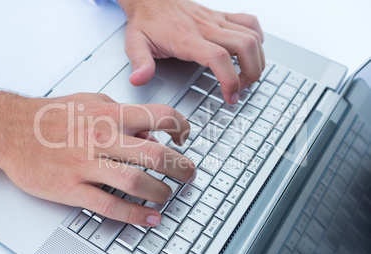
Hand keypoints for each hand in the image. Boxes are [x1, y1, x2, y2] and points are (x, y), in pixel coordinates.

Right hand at [0, 88, 195, 225]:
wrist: (12, 130)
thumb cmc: (53, 116)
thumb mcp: (93, 101)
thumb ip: (124, 115)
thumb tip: (149, 136)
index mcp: (109, 114)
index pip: (160, 115)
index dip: (181, 127)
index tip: (184, 137)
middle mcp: (102, 138)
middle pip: (156, 155)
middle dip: (181, 167)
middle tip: (189, 174)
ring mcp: (87, 165)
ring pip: (136, 182)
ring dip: (161, 192)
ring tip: (168, 195)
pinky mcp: (72, 188)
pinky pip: (109, 206)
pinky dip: (135, 215)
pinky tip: (149, 217)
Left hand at [118, 0, 264, 103]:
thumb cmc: (146, 21)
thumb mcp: (135, 43)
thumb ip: (140, 63)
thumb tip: (139, 80)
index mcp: (187, 39)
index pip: (218, 58)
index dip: (230, 80)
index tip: (230, 97)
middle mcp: (206, 28)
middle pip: (245, 46)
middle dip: (251, 73)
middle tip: (239, 89)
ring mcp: (216, 21)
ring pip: (252, 35)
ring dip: (257, 59)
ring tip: (246, 75)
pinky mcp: (220, 16)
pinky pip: (249, 22)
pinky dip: (257, 37)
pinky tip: (251, 50)